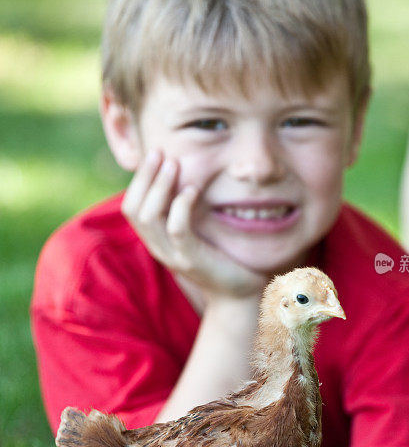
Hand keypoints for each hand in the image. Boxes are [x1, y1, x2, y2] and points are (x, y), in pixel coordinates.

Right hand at [121, 150, 267, 299]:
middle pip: (135, 209)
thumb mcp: (199, 230)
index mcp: (156, 241)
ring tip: (174, 164)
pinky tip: (193, 190)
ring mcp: (172, 256)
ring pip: (151, 218)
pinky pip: (177, 230)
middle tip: (159, 152)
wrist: (240, 293)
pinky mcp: (191, 260)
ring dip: (161, 187)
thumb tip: (184, 174)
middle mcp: (158, 249)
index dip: (139, 180)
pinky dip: (181, 206)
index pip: (131, 207)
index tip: (154, 154)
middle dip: (145, 177)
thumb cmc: (222, 257)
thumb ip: (186, 210)